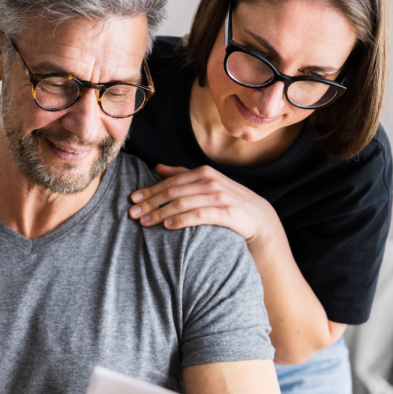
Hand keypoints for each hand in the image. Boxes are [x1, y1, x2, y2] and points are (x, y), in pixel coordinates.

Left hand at [129, 163, 278, 242]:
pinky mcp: (225, 212)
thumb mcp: (207, 184)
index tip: (133, 200)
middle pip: (172, 192)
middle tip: (133, 214)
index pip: (170, 181)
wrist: (260, 219)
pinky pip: (197, 215)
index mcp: (204, 172)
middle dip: (150, 203)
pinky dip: (180, 220)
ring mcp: (218, 196)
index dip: (150, 190)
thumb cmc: (229, 202)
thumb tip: (157, 167)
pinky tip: (167, 226)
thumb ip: (183, 175)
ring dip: (160, 213)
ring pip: (181, 203)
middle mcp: (210, 181)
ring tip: (145, 223)